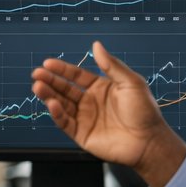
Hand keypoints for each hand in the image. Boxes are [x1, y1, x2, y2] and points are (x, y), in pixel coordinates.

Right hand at [30, 41, 185, 186]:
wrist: (149, 140)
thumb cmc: (144, 111)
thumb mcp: (130, 82)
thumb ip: (111, 65)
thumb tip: (96, 45)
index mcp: (100, 87)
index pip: (76, 76)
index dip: (62, 69)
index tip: (48, 63)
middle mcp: (90, 102)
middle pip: (65, 89)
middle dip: (50, 81)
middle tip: (37, 74)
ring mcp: (85, 118)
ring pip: (61, 104)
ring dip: (48, 95)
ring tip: (38, 87)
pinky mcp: (82, 135)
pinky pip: (65, 123)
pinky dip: (57, 114)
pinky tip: (53, 104)